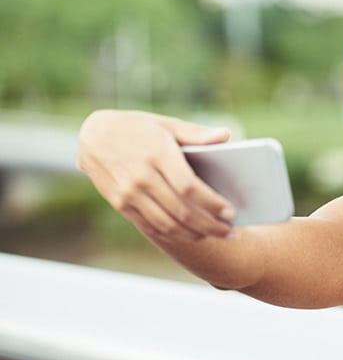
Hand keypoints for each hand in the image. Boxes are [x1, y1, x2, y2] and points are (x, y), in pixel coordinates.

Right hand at [77, 110, 235, 241]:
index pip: (189, 187)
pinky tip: (192, 235)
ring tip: (217, 235)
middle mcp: (141, 177)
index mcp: (157, 154)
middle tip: (232, 232)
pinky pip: (150, 226)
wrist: (93, 135)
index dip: (211, 203)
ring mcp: (128, 193)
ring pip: (167, 224)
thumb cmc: (137, 127)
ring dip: (195, 234)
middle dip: (211, 225)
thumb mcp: (165, 124)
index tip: (231, 212)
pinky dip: (174, 235)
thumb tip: (225, 137)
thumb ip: (196, 133)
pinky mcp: (120, 204)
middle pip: (181, 211)